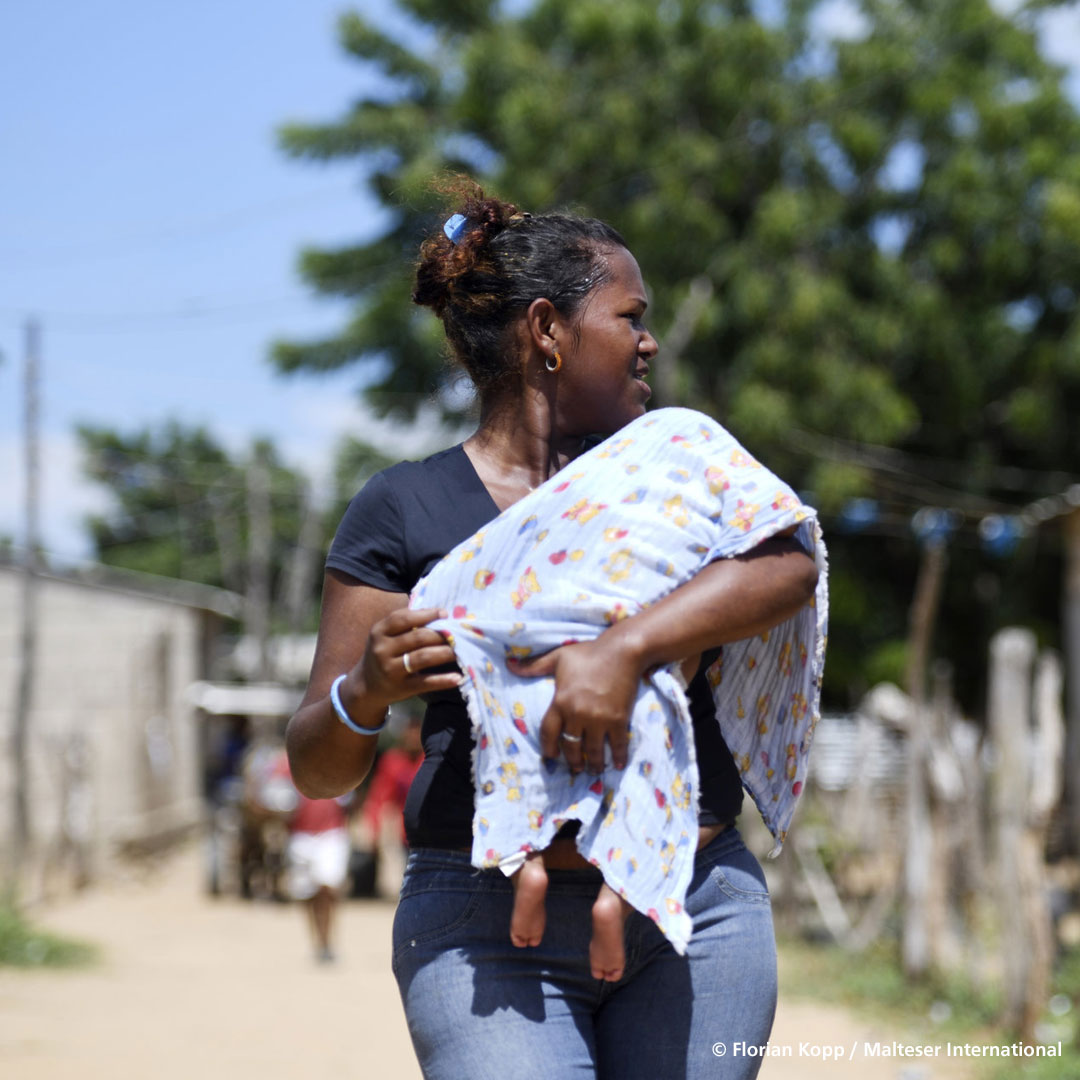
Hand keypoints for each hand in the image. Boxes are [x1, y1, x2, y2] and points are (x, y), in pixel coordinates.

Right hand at [351, 607, 461, 706]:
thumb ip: (405, 624)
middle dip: (441, 635)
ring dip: (445, 653)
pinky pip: (425, 682)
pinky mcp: (401, 688)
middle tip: (458, 634)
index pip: (403, 618)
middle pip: (418, 637)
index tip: (445, 613)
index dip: (426, 614)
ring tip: (461, 650)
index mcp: (379, 631)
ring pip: (423, 657)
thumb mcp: (385, 636)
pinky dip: (443, 680)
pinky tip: (458, 678)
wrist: (367, 686)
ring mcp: (391, 670)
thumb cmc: (384, 653)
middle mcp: (383, 649)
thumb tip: (440, 613)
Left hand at [510, 638, 642, 773]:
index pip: (548, 733)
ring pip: (593, 750)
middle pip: (571, 746)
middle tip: (575, 768)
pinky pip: (616, 744)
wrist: (621, 651)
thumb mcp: (558, 657)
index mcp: (560, 702)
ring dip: (594, 764)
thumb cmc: (588, 653)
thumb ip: (533, 665)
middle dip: (572, 760)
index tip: (550, 757)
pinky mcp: (618, 720)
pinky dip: (618, 756)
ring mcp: (598, 719)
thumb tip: (509, 663)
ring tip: (594, 770)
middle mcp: (577, 714)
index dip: (548, 748)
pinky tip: (618, 764)